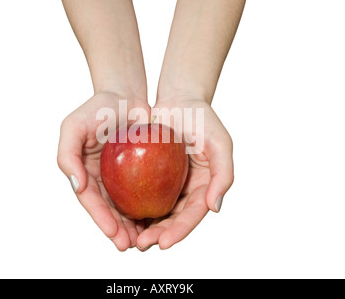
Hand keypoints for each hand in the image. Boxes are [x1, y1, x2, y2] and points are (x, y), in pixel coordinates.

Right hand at [57, 91, 149, 250]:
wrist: (125, 94)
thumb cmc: (97, 108)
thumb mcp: (74, 126)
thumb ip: (67, 155)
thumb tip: (76, 186)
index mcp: (84, 172)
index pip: (91, 201)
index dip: (101, 219)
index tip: (114, 234)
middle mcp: (101, 178)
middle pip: (109, 209)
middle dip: (118, 230)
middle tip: (130, 244)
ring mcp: (120, 176)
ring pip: (127, 206)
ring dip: (133, 224)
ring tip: (144, 240)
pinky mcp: (139, 171)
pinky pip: (145, 191)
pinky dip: (149, 206)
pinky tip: (159, 218)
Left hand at [136, 98, 233, 249]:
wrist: (178, 100)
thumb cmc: (202, 118)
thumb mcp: (220, 143)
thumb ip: (224, 175)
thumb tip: (215, 208)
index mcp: (205, 186)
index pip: (193, 215)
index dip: (180, 231)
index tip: (163, 242)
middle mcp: (187, 189)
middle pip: (173, 219)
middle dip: (159, 235)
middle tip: (141, 244)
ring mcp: (169, 183)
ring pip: (156, 211)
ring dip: (144, 227)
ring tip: (129, 238)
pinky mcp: (152, 175)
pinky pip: (143, 194)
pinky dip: (134, 207)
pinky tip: (121, 215)